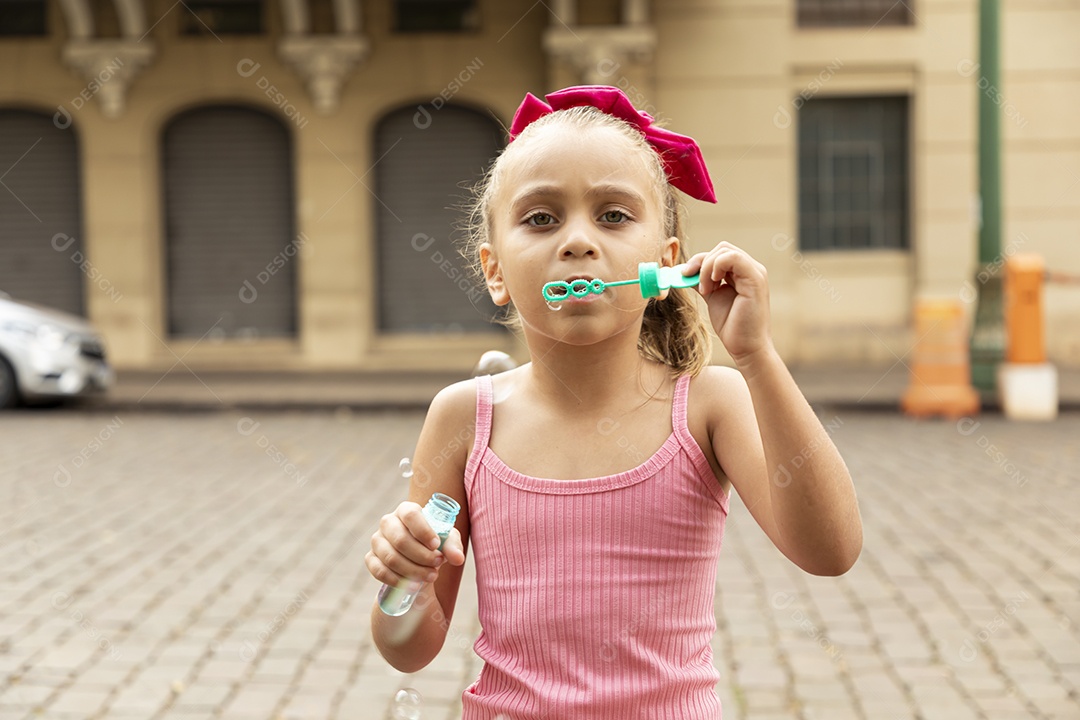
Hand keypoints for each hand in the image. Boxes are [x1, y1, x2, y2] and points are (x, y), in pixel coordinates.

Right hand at [366, 501, 464, 587]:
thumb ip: (453, 546)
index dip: (424, 531)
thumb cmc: (433, 543)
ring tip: (430, 577)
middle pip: (400, 540)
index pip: (411, 515)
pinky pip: (379, 571)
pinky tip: (413, 585)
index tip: (437, 545)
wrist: (418, 558)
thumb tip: (457, 558)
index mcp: (406, 510)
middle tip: (438, 564)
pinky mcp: (370, 558)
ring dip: (412, 571)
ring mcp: (377, 540)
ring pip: (391, 558)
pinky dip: (397, 580)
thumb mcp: (447, 541)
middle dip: (422, 556)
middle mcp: (388, 522)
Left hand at [684, 242, 772, 364]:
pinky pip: (733, 258)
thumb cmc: (732, 325)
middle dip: (701, 262)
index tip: (685, 275)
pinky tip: (713, 285)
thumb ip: (703, 282)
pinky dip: (716, 267)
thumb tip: (685, 271)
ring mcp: (755, 272)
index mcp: (742, 272)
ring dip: (707, 267)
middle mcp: (751, 269)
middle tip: (694, 283)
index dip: (699, 261)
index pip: (719, 253)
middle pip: (721, 248)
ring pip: (725, 251)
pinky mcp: (756, 279)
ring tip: (706, 290)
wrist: (746, 347)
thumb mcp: (713, 297)